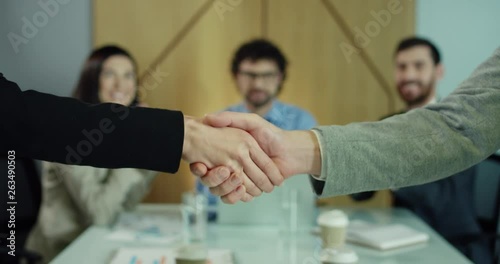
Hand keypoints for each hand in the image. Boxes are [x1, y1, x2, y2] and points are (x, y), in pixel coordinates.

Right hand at [190, 112, 320, 202]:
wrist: (291, 151)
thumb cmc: (271, 134)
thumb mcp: (251, 121)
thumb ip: (231, 118)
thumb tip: (208, 117)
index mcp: (230, 151)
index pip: (208, 161)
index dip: (200, 165)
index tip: (198, 164)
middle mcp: (233, 166)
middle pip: (213, 178)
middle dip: (211, 177)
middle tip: (207, 171)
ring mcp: (241, 178)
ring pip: (223, 189)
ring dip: (224, 187)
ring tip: (229, 178)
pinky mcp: (249, 189)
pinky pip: (237, 197)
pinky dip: (237, 196)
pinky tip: (240, 189)